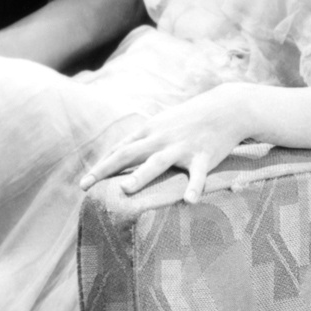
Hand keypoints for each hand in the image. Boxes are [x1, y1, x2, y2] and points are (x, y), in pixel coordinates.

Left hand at [81, 86, 252, 203]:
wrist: (225, 108)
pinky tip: (189, 201)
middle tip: (86, 186)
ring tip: (125, 189)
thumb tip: (120, 154)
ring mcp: (181, 147)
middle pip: (128, 154)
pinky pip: (198, 175)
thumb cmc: (189, 119)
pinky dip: (194, 187)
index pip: (119, 150)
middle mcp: (160, 138)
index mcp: (149, 131)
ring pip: (157, 162)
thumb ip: (142, 140)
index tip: (84, 183)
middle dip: (105, 170)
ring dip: (141, 175)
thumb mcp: (161, 124)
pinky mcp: (203, 156)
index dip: (101, 166)